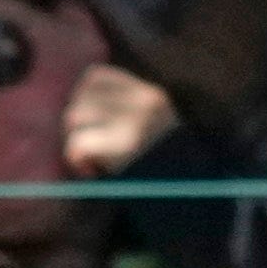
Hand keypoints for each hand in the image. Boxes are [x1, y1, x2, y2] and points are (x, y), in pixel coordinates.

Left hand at [62, 63, 180, 178]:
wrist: (192, 190)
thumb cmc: (164, 165)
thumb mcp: (151, 125)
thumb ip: (123, 109)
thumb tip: (75, 106)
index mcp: (151, 93)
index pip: (95, 77)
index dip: (82, 99)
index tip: (88, 122)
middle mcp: (145, 101)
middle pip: (80, 98)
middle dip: (75, 125)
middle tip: (89, 147)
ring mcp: (137, 121)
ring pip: (74, 117)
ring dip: (75, 140)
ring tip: (91, 159)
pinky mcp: (127, 144)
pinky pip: (78, 142)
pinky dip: (76, 158)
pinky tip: (89, 170)